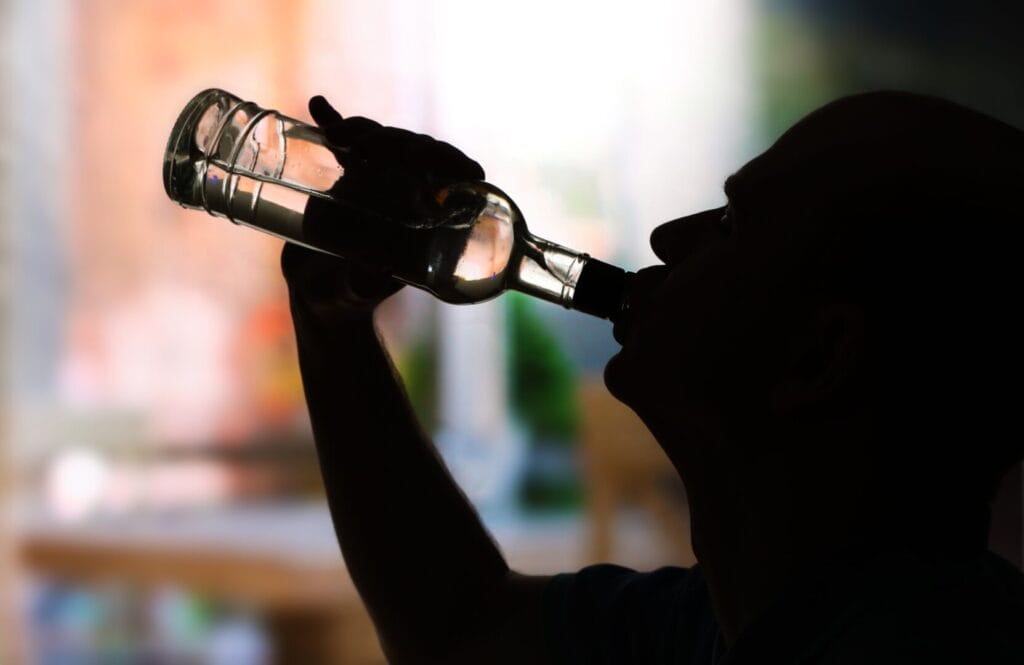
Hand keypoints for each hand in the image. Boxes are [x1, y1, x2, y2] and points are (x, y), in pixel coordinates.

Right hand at [283, 96, 485, 321]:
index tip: (431, 157)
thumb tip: (372, 270)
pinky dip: (334, 122)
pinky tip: (319, 106)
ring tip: (338, 134)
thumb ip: (366, 283)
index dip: (448, 161)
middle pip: (415, 151)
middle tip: (367, 147)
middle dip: (396, 143)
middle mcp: (407, 192)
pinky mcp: (344, 175)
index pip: (451, 178)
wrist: (320, 293)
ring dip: (363, 130)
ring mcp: (376, 180)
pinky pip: (344, 143)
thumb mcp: (358, 292)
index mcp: (425, 217)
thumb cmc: (348, 297)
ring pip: (381, 141)